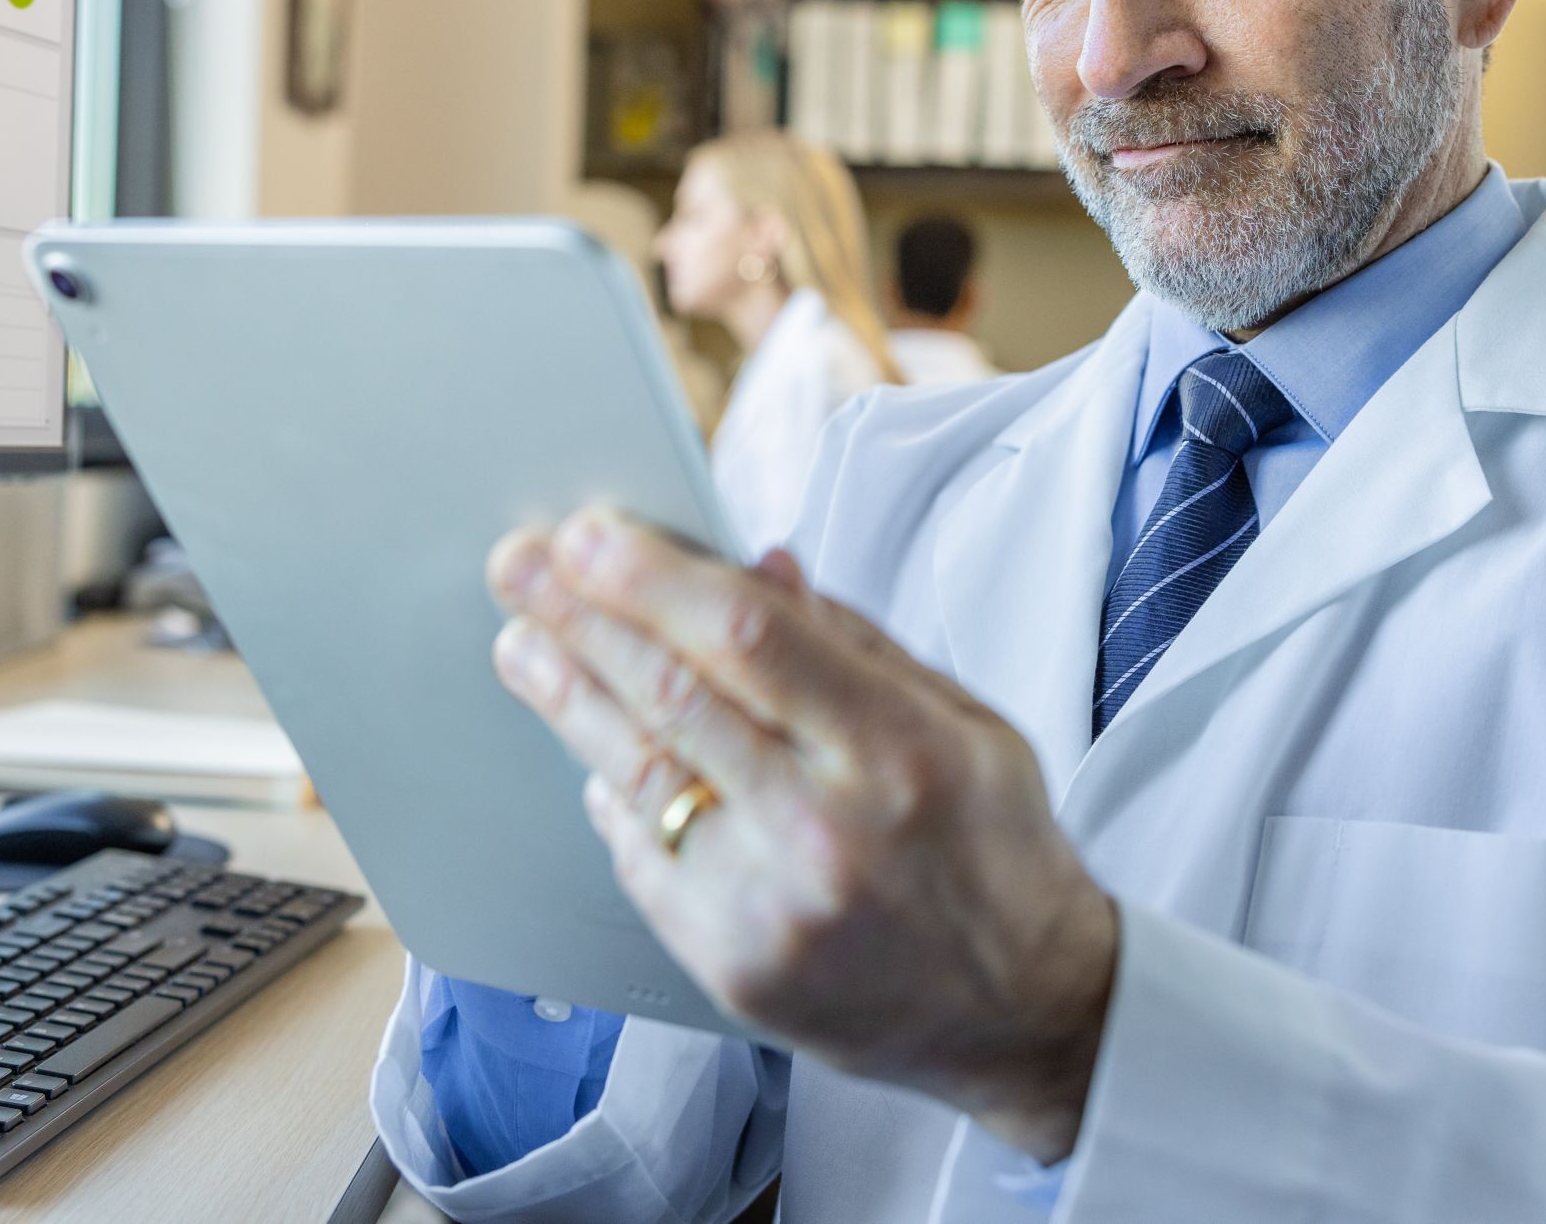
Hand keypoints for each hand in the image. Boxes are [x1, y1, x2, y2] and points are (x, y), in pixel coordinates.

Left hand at [485, 507, 1117, 1163]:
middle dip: (582, 618)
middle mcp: (828, 830)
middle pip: (674, 697)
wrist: (1024, 1012)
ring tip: (523, 644)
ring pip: (640, 775)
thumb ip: (854, 644)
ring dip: (568, 698)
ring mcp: (771, 907)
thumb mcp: (964, 723)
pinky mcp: (733, 967)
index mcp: (898, 750)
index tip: (590, 533)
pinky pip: (643, 860)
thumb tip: (757, 567)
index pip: (750, 638)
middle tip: (521, 566)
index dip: (655, 577)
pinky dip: (614, 795)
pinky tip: (591, 753)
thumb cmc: (994, 850)